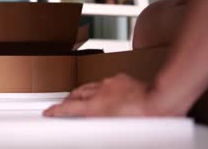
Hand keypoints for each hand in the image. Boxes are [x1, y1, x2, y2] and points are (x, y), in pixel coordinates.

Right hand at [43, 74, 161, 116]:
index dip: (56, 110)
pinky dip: (100, 88)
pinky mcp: (120, 79)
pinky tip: (105, 91)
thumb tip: (93, 122)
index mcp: (95, 106)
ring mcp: (109, 83)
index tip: (49, 112)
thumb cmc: (142, 119)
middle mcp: (99, 92)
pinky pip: (104, 82)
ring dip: (82, 93)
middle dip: (68, 100)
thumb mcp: (115, 128)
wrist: (158, 101)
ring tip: (81, 98)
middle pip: (76, 95)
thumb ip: (100, 123)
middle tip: (63, 105)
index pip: (69, 108)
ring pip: (89, 87)